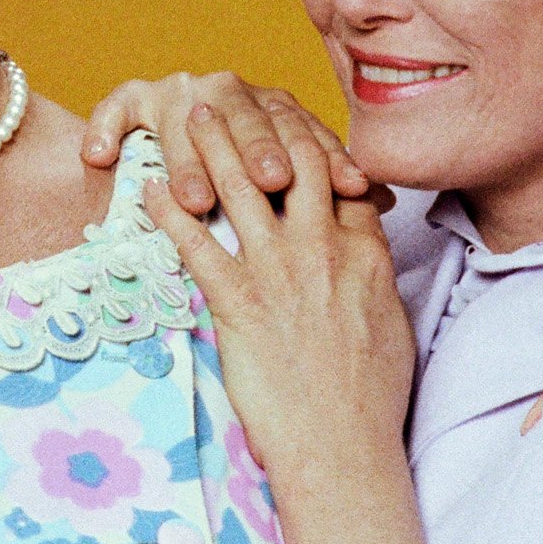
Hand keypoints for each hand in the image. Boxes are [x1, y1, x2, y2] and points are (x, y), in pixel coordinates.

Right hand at [84, 71, 391, 219]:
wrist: (194, 143)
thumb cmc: (248, 182)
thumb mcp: (291, 181)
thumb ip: (329, 183)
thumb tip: (384, 199)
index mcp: (275, 108)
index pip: (307, 128)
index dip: (329, 156)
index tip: (348, 187)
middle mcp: (232, 92)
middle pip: (247, 117)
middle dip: (261, 150)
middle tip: (272, 183)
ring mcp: (183, 91)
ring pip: (185, 116)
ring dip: (189, 158)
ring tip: (197, 198)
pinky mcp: (140, 100)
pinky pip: (121, 106)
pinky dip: (108, 126)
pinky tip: (98, 158)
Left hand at [146, 104, 411, 479]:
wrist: (344, 447)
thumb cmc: (369, 400)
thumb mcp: (392, 326)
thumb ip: (375, 281)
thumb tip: (367, 260)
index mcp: (366, 254)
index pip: (339, 177)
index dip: (310, 144)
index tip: (283, 126)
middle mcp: (325, 250)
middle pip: (292, 161)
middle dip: (258, 122)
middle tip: (228, 96)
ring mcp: (281, 274)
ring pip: (242, 186)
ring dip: (209, 144)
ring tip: (187, 114)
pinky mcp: (241, 304)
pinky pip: (198, 244)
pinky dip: (171, 212)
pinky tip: (150, 190)